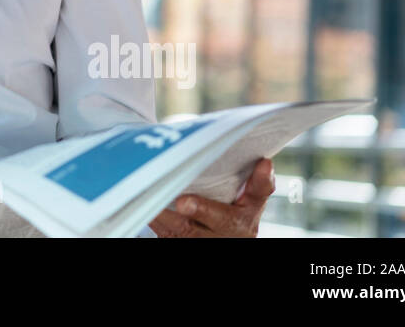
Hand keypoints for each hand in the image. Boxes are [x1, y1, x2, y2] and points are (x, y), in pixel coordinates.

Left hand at [148, 157, 274, 237]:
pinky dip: (150, 219)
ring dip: (155, 215)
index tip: (184, 202)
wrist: (226, 238)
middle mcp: (215, 238)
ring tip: (140, 195)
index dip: (203, 210)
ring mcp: (190, 241)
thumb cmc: (238, 215)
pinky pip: (161, 233)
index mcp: (237, 225)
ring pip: (170, 231)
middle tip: (153, 197)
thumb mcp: (253, 204)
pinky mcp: (175, 240)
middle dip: (168, 214)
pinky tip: (139, 203)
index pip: (223, 219)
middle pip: (187, 229)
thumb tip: (266, 162)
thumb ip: (260, 186)